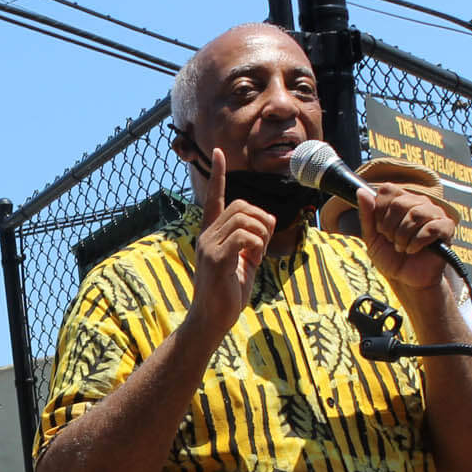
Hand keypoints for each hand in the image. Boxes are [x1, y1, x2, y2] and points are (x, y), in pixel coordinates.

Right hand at [188, 147, 275, 337]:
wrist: (211, 320)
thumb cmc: (227, 293)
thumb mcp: (241, 262)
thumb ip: (249, 242)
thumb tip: (266, 225)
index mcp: (210, 234)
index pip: (213, 197)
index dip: (218, 175)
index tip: (218, 152)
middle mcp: (206, 235)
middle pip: (242, 206)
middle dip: (262, 221)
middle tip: (263, 246)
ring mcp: (208, 246)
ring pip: (245, 219)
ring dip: (262, 235)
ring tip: (257, 255)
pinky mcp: (216, 259)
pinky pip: (245, 237)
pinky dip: (257, 245)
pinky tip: (253, 260)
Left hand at [356, 182, 456, 294]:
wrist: (406, 279)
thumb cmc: (391, 257)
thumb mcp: (372, 237)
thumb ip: (366, 215)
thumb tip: (360, 191)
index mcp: (401, 201)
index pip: (387, 190)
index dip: (379, 211)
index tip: (380, 228)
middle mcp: (419, 203)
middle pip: (400, 203)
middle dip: (389, 227)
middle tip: (391, 240)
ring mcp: (435, 214)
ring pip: (416, 214)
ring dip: (403, 236)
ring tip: (402, 247)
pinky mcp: (446, 228)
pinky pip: (431, 228)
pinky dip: (417, 242)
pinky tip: (413, 250)